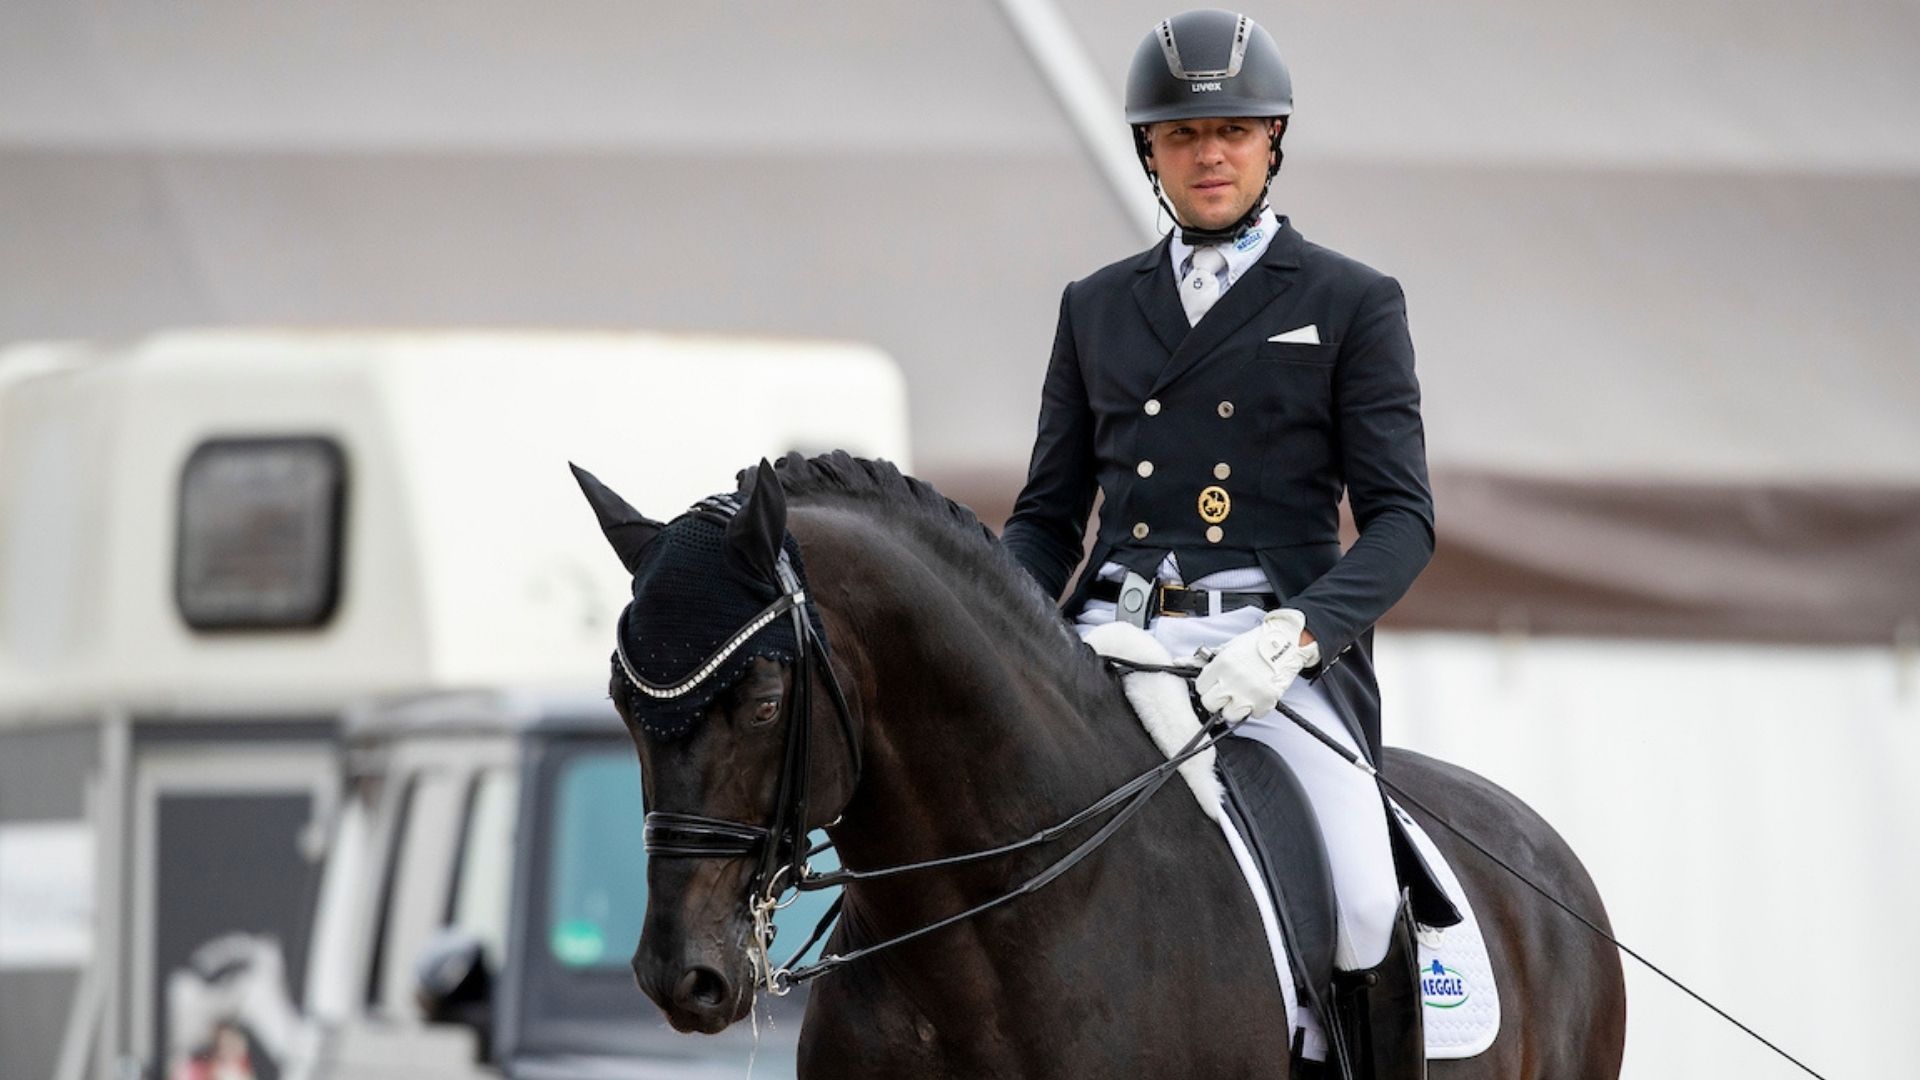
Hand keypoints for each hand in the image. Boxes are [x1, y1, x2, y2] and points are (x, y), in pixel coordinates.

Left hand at [1196, 609, 1320, 721]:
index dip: (1207, 686)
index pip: (1200, 688)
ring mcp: (1250, 693)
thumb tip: (1179, 663)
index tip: (1214, 684)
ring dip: (1235, 708)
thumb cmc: (1256, 644)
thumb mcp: (1227, 648)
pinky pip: (1254, 715)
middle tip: (1227, 692)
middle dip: (1217, 699)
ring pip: (1229, 715)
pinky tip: (1257, 695)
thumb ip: (1202, 658)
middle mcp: (1233, 680)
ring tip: (1242, 695)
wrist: (1287, 641)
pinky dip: (1256, 708)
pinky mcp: (1266, 701)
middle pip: (1210, 704)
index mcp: (1221, 664)